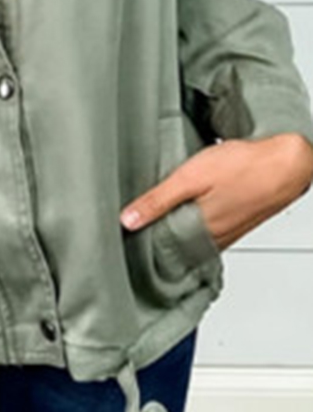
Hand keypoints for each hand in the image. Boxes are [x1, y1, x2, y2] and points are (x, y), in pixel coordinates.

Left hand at [120, 132, 312, 251]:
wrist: (288, 162)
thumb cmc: (244, 166)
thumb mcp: (189, 177)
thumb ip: (158, 200)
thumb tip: (128, 220)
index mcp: (199, 231)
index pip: (161, 249)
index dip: (141, 243)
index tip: (123, 237)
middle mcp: (214, 237)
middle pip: (175, 245)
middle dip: (155, 237)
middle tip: (134, 227)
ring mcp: (227, 231)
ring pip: (192, 238)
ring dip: (175, 229)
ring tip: (156, 216)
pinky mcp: (236, 222)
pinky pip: (208, 230)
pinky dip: (194, 223)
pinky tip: (188, 209)